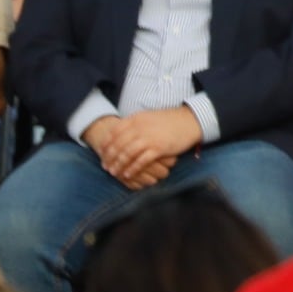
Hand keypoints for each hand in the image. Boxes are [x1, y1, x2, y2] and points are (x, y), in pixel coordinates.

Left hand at [86, 109, 200, 188]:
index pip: (114, 132)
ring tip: (114, 173)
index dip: (106, 144)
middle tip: (106, 167)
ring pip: (127, 154)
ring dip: (118, 165)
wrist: (190, 121)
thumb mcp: (149, 117)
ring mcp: (149, 138)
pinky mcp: (158, 148)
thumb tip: (120, 133)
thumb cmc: (169, 120)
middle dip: (109, 158)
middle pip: (118, 145)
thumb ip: (135, 124)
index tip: (102, 153)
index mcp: (136, 119)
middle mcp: (140, 128)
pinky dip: (132, 169)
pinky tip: (127, 174)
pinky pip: (140, 161)